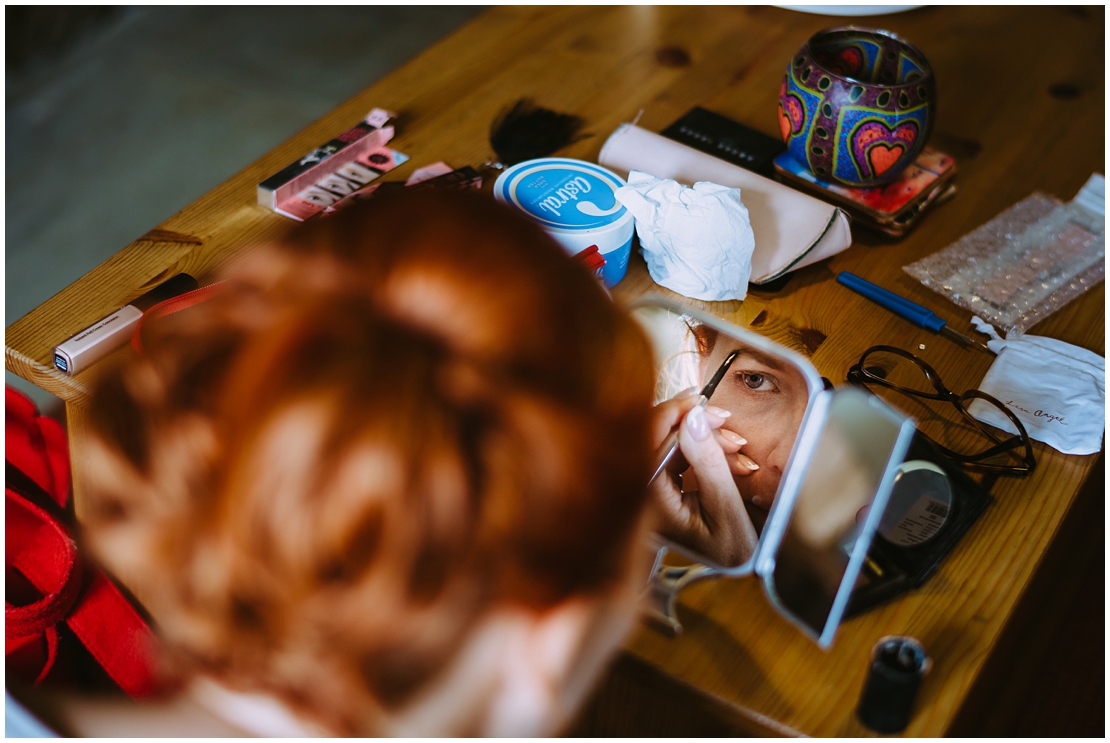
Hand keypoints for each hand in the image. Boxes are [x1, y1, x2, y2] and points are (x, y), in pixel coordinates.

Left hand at [648, 391, 758, 566]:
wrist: (735, 569)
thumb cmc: (732, 549)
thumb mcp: (726, 507)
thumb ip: (707, 461)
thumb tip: (692, 418)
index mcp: (648, 504)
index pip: (645, 442)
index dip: (671, 413)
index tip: (699, 400)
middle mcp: (640, 497)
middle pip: (652, 437)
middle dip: (691, 423)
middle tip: (723, 419)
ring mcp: (647, 491)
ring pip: (666, 442)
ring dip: (702, 436)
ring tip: (735, 446)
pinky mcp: (659, 487)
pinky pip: (674, 453)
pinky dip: (700, 447)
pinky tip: (725, 452)